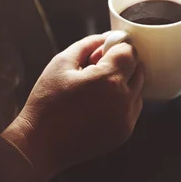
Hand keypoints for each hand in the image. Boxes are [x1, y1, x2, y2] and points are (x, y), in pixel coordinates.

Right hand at [2, 33, 143, 180]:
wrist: (41, 144)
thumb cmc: (46, 102)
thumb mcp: (61, 63)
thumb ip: (88, 44)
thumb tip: (107, 37)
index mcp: (108, 80)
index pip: (129, 52)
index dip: (117, 46)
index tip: (104, 50)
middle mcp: (123, 100)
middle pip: (139, 70)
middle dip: (123, 63)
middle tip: (98, 67)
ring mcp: (126, 119)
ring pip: (138, 90)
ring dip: (125, 82)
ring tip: (96, 87)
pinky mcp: (124, 133)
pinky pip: (133, 109)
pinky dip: (123, 101)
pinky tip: (99, 103)